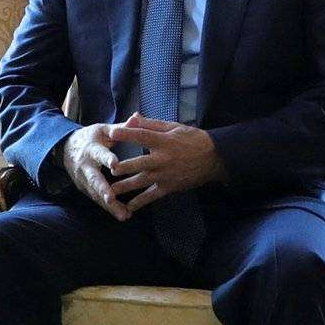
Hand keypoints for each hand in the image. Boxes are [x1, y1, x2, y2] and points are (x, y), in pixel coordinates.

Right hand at [59, 122, 129, 220]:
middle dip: (102, 190)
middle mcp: (85, 166)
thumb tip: (137, 117)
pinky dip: (109, 208)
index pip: (99, 154)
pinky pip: (98, 199)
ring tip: (123, 214)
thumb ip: (121, 128)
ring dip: (109, 205)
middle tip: (111, 199)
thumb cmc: (91, 138)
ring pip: (96, 194)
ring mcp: (84, 179)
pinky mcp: (85, 188)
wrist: (66, 149)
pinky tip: (123, 215)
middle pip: (94, 180)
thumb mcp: (104, 130)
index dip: (107, 159)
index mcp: (91, 149)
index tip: (116, 165)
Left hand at [105, 112, 228, 213]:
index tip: (112, 133)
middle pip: (140, 163)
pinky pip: (152, 196)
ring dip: (126, 187)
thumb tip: (132, 117)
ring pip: (142, 181)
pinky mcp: (169, 187)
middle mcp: (163, 159)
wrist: (214, 158)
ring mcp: (165, 175)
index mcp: (164, 141)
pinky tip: (127, 207)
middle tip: (109, 169)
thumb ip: (151, 124)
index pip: (143, 136)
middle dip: (124, 167)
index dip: (127, 134)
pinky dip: (139, 202)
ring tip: (111, 191)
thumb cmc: (192, 139)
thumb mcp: (173, 127)